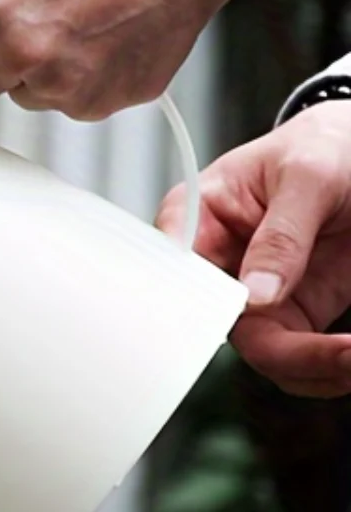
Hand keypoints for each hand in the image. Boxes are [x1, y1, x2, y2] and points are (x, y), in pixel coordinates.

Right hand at [156, 104, 350, 396]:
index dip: (204, 311)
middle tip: (343, 356)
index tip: (258, 321)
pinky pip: (301, 359)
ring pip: (269, 357)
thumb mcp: (309, 172)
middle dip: (290, 354)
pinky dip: (332, 368)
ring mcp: (256, 296)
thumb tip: (255, 296)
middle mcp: (218, 268)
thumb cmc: (328, 142)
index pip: (178, 278)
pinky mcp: (295, 313)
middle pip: (227, 333)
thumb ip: (282, 234)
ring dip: (318, 369)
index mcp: (196, 222)